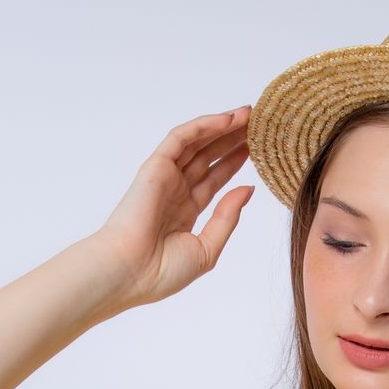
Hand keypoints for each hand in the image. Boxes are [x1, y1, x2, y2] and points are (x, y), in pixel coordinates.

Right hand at [93, 106, 253, 310]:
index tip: (259, 150)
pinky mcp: (155, 167)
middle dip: (232, 139)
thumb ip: (227, 219)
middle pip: (208, 157)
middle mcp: (174, 191)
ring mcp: (164, 178)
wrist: (130, 273)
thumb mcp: (207, 249)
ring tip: (249, 114)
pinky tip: (228, 120)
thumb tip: (248, 189)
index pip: (213, 180)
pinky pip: (181, 138)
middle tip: (258, 125)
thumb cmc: (162, 272)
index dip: (234, 162)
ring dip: (222, 127)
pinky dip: (203, 126)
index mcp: (184, 212)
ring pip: (197, 143)